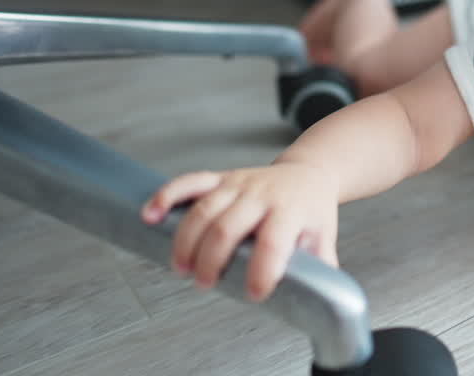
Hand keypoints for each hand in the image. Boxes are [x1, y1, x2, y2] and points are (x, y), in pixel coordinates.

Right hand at [140, 160, 338, 301]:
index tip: (254, 293)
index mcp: (290, 211)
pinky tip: (151, 215)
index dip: (261, 271)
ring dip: (186, 240)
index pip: (273, 242)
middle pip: (228, 227)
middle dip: (211, 260)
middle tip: (204, 284)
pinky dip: (167, 196)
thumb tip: (318, 299)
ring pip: (204, 208)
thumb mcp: (323, 238)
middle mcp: (261, 195)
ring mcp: (239, 184)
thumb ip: (319, 268)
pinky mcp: (221, 178)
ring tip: (181, 268)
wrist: (307, 175)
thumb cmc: (312, 212)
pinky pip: (191, 182)